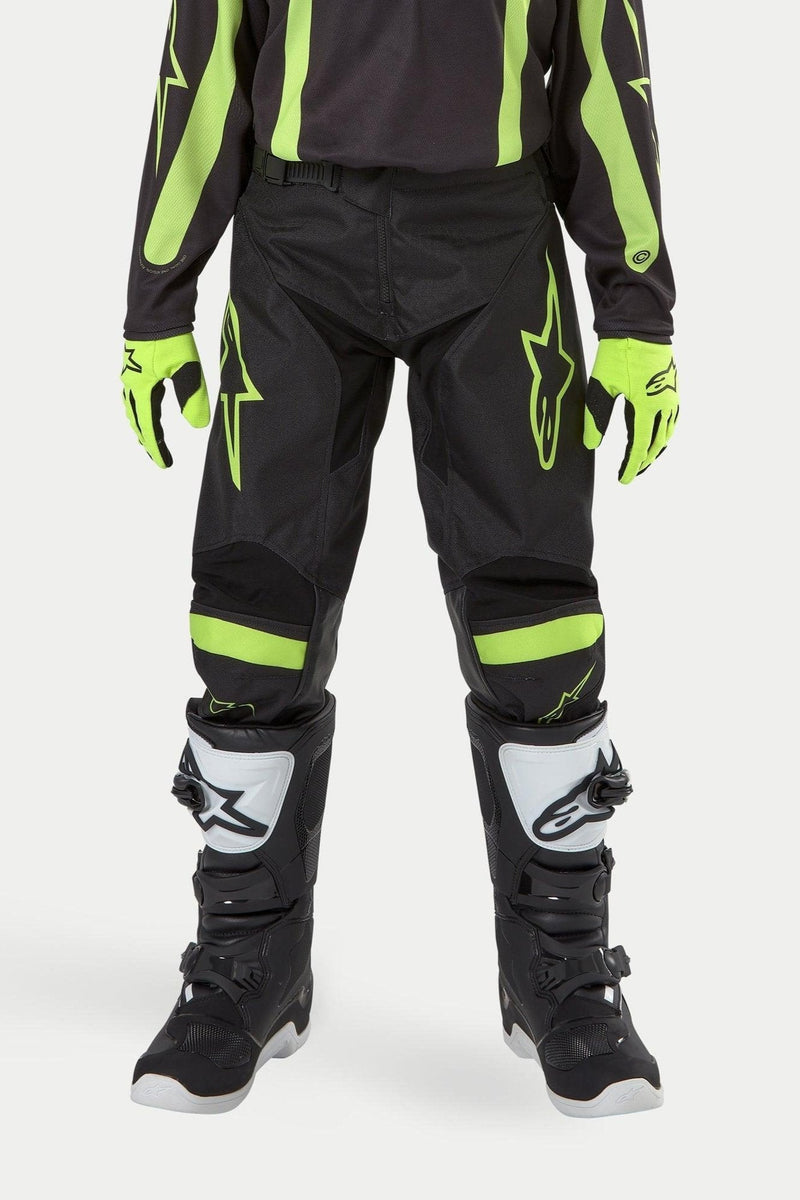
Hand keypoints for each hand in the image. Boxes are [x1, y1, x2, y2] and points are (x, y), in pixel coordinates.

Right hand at [121, 334, 209, 467]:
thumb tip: (198, 426)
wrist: (156, 307)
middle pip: (136, 420)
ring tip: (151, 439)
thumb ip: (192, 398)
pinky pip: (135, 395)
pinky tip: (149, 408)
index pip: (148, 426)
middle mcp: (131, 383)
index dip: (156, 447)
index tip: (164, 464)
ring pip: (133, 408)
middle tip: (159, 457)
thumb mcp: (187, 368)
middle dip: (147, 440)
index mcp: (141, 387)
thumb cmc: (170, 337)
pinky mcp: (137, 364)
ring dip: (142, 426)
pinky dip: (141, 409)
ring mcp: (132, 373)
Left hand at [583, 338, 679, 483]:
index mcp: (648, 407)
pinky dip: (664, 433)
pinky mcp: (672, 387)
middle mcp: (665, 404)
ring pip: (668, 432)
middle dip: (644, 461)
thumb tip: (591, 445)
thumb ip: (596, 418)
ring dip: (656, 449)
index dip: (632, 466)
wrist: (640, 324)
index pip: (640, 446)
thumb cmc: (618, 354)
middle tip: (631, 473)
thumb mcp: (602, 386)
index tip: (624, 480)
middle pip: (657, 443)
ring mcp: (671, 396)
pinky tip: (655, 435)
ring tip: (644, 460)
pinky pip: (672, 419)